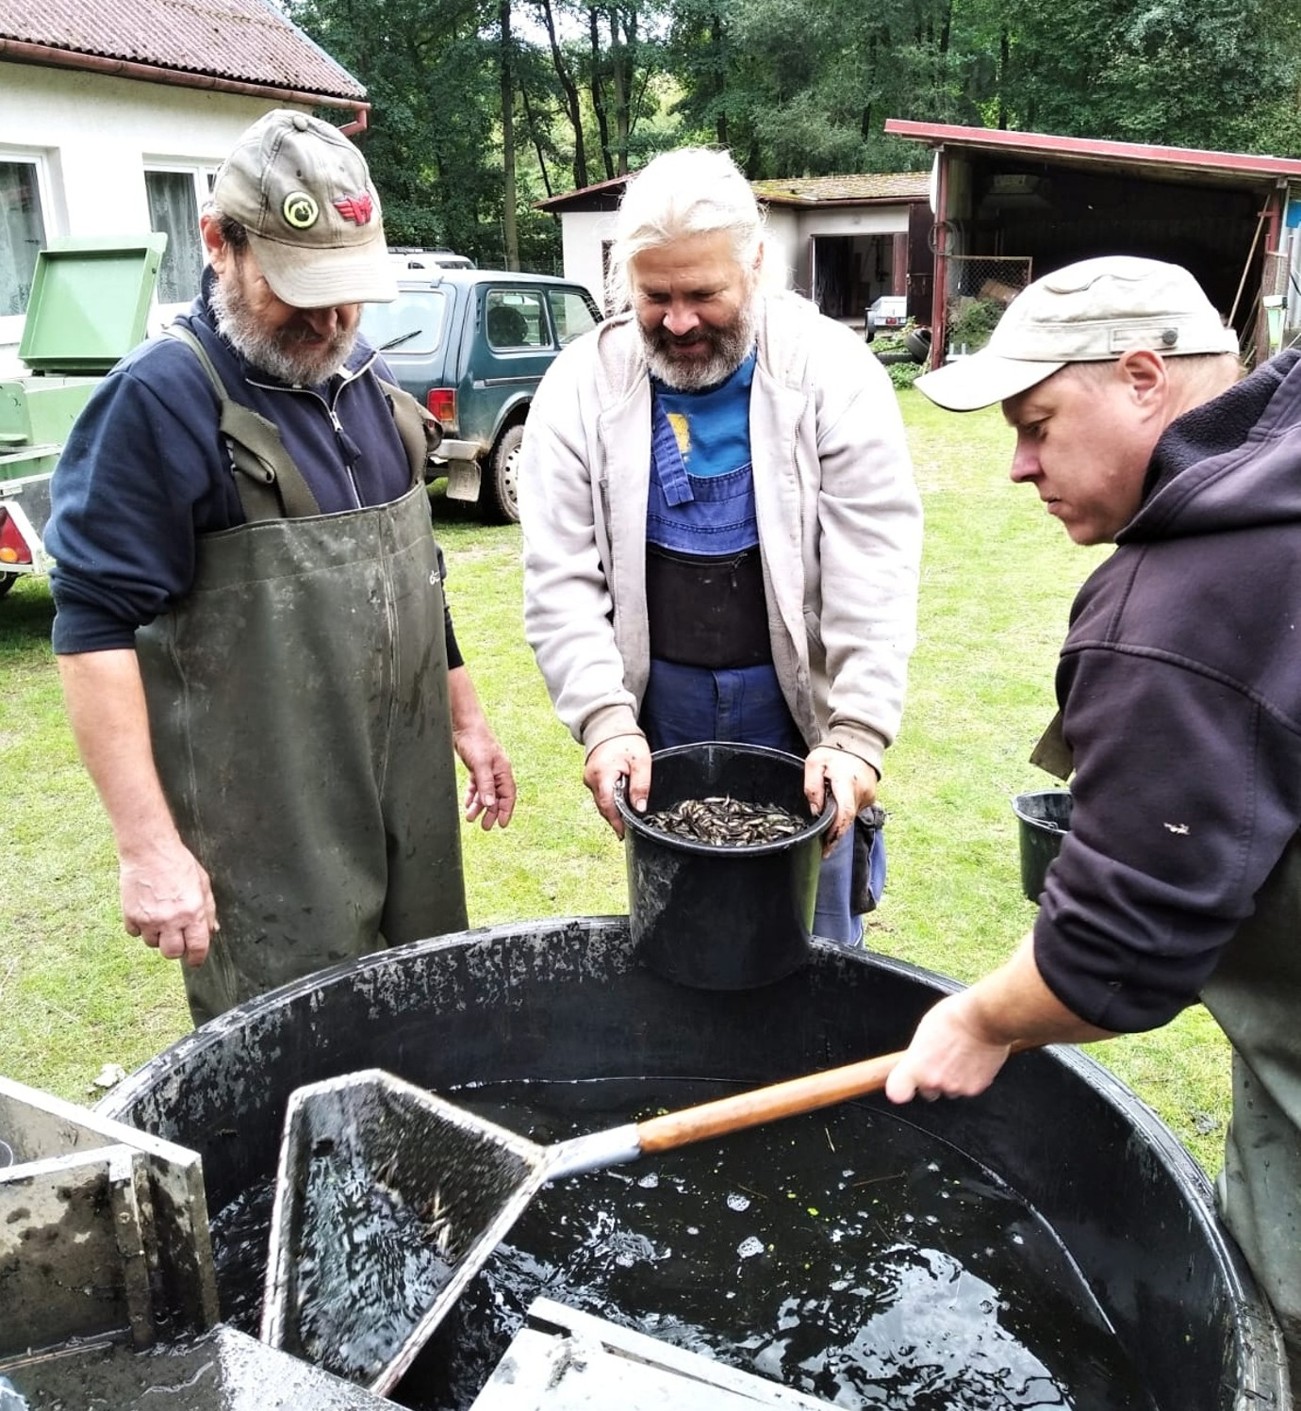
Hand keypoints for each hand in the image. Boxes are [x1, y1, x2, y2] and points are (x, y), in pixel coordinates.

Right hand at [119, 838, 216, 967]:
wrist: (149, 851)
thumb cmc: (178, 863)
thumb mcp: (202, 884)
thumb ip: (208, 910)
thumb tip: (212, 930)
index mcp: (193, 913)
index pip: (197, 948)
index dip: (197, 958)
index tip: (195, 961)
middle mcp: (171, 920)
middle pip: (172, 953)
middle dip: (176, 949)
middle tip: (177, 937)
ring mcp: (149, 919)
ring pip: (152, 944)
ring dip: (157, 936)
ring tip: (160, 916)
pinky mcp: (131, 915)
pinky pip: (134, 933)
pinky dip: (140, 927)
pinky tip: (145, 912)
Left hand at [454, 726, 516, 829]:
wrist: (463, 726)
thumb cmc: (475, 741)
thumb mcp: (481, 764)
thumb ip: (486, 785)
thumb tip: (490, 804)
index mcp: (503, 771)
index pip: (508, 795)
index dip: (506, 810)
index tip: (502, 825)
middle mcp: (497, 772)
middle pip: (497, 797)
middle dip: (492, 812)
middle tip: (485, 827)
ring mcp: (487, 770)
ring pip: (485, 793)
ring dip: (479, 806)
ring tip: (471, 818)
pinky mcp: (476, 768)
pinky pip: (477, 786)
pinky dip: (473, 796)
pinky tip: (467, 804)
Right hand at [583, 734, 651, 836]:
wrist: (609, 726)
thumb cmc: (627, 741)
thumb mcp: (641, 761)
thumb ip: (641, 785)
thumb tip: (640, 808)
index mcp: (602, 775)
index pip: (607, 805)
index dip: (616, 822)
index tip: (624, 834)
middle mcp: (591, 779)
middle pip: (604, 806)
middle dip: (616, 819)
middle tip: (628, 830)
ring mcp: (589, 779)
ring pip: (601, 802)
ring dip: (613, 811)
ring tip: (626, 819)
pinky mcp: (591, 779)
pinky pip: (600, 795)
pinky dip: (610, 802)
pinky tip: (620, 805)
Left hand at [803, 746, 877, 846]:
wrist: (858, 742)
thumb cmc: (833, 752)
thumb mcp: (814, 763)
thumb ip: (812, 787)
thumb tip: (815, 811)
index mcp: (847, 783)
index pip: (844, 814)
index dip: (835, 833)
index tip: (826, 849)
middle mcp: (861, 792)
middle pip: (846, 820)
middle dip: (833, 833)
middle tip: (822, 846)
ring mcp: (868, 796)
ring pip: (850, 817)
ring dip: (838, 821)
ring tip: (827, 820)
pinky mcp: (870, 797)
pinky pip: (855, 811)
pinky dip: (845, 813)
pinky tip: (837, 807)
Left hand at [883, 992, 1013, 1103]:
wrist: (985, 1019)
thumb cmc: (955, 1017)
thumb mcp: (924, 1029)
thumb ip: (918, 1053)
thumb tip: (916, 1059)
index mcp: (916, 1065)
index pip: (897, 1091)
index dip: (901, 1088)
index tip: (904, 1083)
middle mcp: (934, 1080)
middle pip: (928, 1092)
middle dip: (932, 1080)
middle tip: (941, 1061)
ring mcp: (956, 1087)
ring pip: (950, 1090)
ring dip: (953, 1079)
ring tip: (959, 1056)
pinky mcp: (976, 1088)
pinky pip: (969, 1088)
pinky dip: (970, 1077)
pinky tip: (972, 1059)